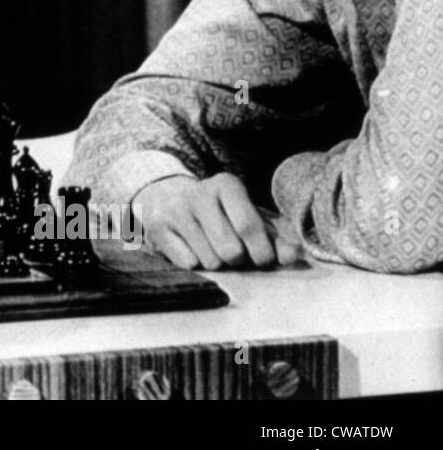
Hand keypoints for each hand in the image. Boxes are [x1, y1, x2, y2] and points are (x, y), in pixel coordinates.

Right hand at [133, 172, 299, 269]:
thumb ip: (276, 238)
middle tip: (234, 253)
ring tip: (210, 248)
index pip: (248, 226)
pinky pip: (188, 264)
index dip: (261, 252)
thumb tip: (291, 257)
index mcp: (226, 185)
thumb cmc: (220, 213)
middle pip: (230, 250)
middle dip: (238, 260)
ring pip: (210, 261)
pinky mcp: (157, 228)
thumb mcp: (249, 218)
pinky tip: (191, 247)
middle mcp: (198, 193)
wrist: (167, 198)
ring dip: (216, 263)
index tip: (263, 259)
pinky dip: (194, 263)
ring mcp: (174, 210)